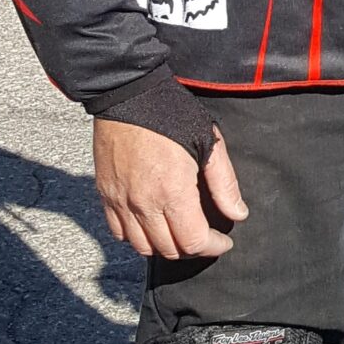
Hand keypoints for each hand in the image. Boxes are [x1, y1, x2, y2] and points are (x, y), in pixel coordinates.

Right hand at [93, 120, 248, 261]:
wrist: (126, 93)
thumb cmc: (169, 112)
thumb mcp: (209, 142)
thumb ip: (224, 183)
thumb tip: (238, 213)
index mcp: (172, 191)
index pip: (193, 242)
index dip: (213, 247)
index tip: (223, 241)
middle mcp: (143, 203)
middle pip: (169, 250)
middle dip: (192, 248)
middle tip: (205, 235)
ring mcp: (120, 201)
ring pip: (142, 247)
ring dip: (164, 246)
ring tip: (179, 232)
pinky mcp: (105, 194)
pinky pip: (119, 233)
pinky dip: (136, 237)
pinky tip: (151, 224)